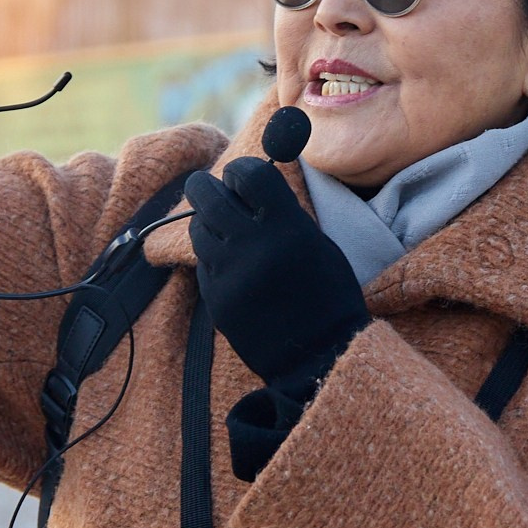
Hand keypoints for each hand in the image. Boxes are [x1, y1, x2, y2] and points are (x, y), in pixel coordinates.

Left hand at [185, 156, 367, 387]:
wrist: (319, 357)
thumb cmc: (329, 297)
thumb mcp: (318, 245)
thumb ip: (284, 214)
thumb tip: (251, 185)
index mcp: (287, 227)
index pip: (248, 173)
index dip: (241, 170)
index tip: (241, 176)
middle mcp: (252, 246)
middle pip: (207, 194)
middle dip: (206, 186)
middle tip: (210, 186)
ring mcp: (229, 274)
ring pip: (198, 229)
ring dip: (208, 223)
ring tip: (226, 232)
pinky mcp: (215, 300)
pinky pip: (203, 265)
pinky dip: (213, 259)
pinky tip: (234, 269)